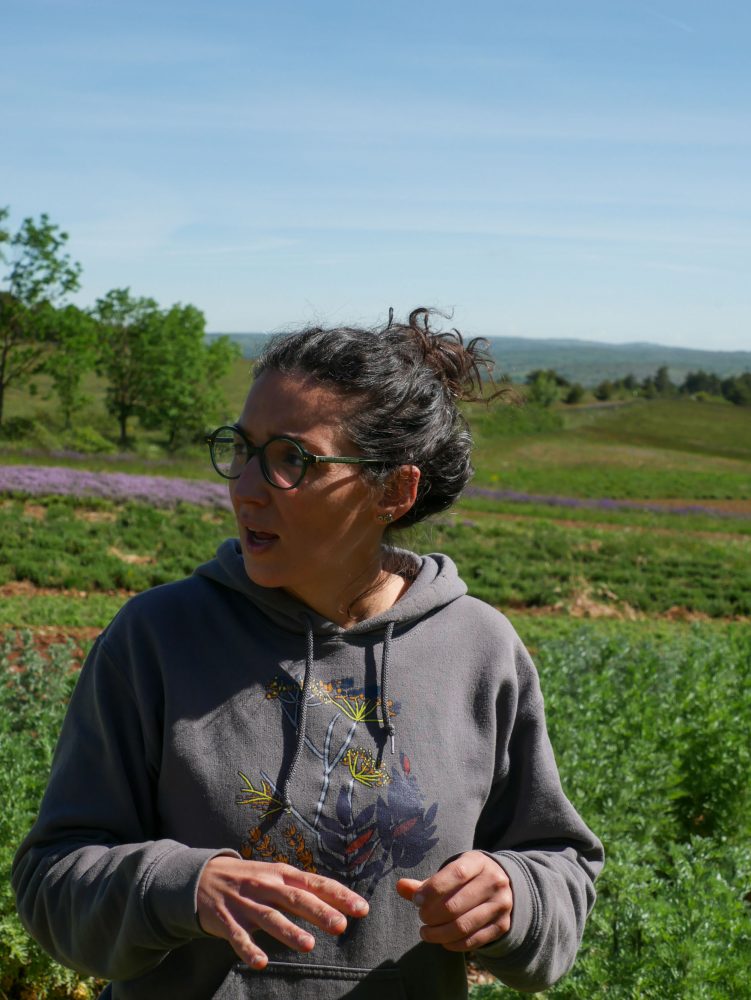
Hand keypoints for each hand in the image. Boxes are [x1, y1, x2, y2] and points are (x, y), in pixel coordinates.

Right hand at [197, 856, 368, 968]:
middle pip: (296, 899)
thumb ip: (301, 888)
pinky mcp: (226, 920)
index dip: (339, 895)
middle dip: (319, 912)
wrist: (202, 876)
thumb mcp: (275, 876)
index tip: (361, 908)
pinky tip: (261, 962)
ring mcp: (246, 903)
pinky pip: (239, 937)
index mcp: (282, 875)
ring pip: (270, 917)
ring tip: (309, 946)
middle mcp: (266, 887)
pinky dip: (249, 950)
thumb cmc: (249, 879)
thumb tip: (337, 901)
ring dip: (289, 931)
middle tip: (341, 925)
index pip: (315, 884)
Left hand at [396, 850, 512, 951]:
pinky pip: (474, 940)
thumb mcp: (451, 872)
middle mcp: (494, 881)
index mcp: (478, 862)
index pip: (456, 874)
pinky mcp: (502, 925)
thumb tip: (399, 886)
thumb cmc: (467, 878)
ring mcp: (501, 905)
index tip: (416, 901)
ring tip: (425, 933)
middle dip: (432, 915)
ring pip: (464, 926)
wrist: (502, 885)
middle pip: (456, 904)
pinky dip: (454, 944)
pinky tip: (442, 941)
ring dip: (439, 933)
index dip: (433, 889)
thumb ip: (426, 882)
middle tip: (421, 918)